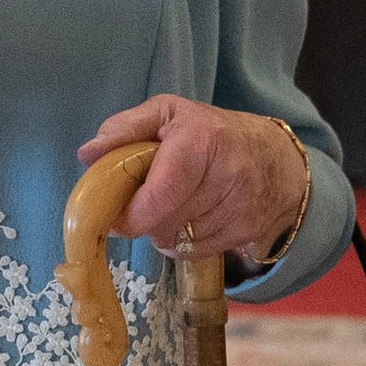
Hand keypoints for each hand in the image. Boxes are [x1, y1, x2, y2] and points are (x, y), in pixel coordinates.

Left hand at [74, 96, 309, 262]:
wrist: (278, 158)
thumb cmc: (211, 131)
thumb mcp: (168, 113)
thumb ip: (124, 129)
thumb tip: (87, 154)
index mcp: (204, 139)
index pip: (162, 194)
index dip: (133, 213)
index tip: (117, 216)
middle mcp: (229, 174)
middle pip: (166, 223)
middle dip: (145, 219)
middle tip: (144, 202)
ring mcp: (243, 208)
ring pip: (179, 241)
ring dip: (164, 231)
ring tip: (173, 205)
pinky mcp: (249, 233)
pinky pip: (196, 252)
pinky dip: (183, 242)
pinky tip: (190, 219)